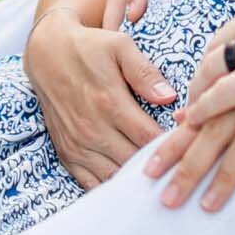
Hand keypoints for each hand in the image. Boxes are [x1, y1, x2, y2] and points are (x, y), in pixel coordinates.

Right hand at [23, 9, 176, 188]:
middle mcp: (92, 129)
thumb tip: (169, 97)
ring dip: (135, 180)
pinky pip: (90, 183)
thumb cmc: (89, 47)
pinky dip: (110, 187)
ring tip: (157, 178)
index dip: (172, 145)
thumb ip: (145, 73)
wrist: (46, 53)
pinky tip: (127, 185)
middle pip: (135, 162)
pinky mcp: (66, 153)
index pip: (150, 138)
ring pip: (114, 177)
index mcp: (110, 102)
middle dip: (158, 165)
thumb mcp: (120, 47)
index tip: (188, 145)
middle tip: (178, 165)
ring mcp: (77, 144)